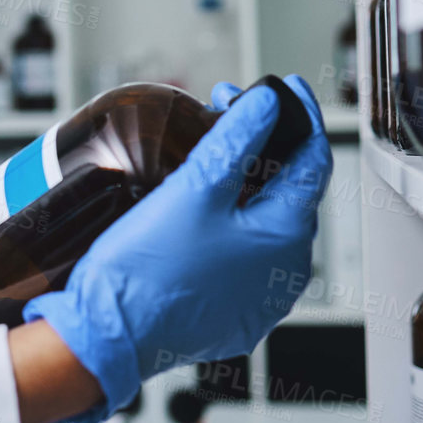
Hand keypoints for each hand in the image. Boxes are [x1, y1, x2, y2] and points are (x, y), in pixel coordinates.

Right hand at [22, 75, 331, 422]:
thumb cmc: (146, 271)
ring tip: (211, 153)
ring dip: (248, 183)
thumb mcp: (194, 189)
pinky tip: (203, 206)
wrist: (107, 335)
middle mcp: (285, 272)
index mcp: (285, 237)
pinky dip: (232, 222)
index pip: (314, 161)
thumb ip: (238, 139)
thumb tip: (269, 103)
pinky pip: (245, 255)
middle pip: (290, 190)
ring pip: (266, 223)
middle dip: (266, 144)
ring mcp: (260, 298)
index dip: (302, 116)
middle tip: (231, 109)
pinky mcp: (233, 312)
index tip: (287, 88)